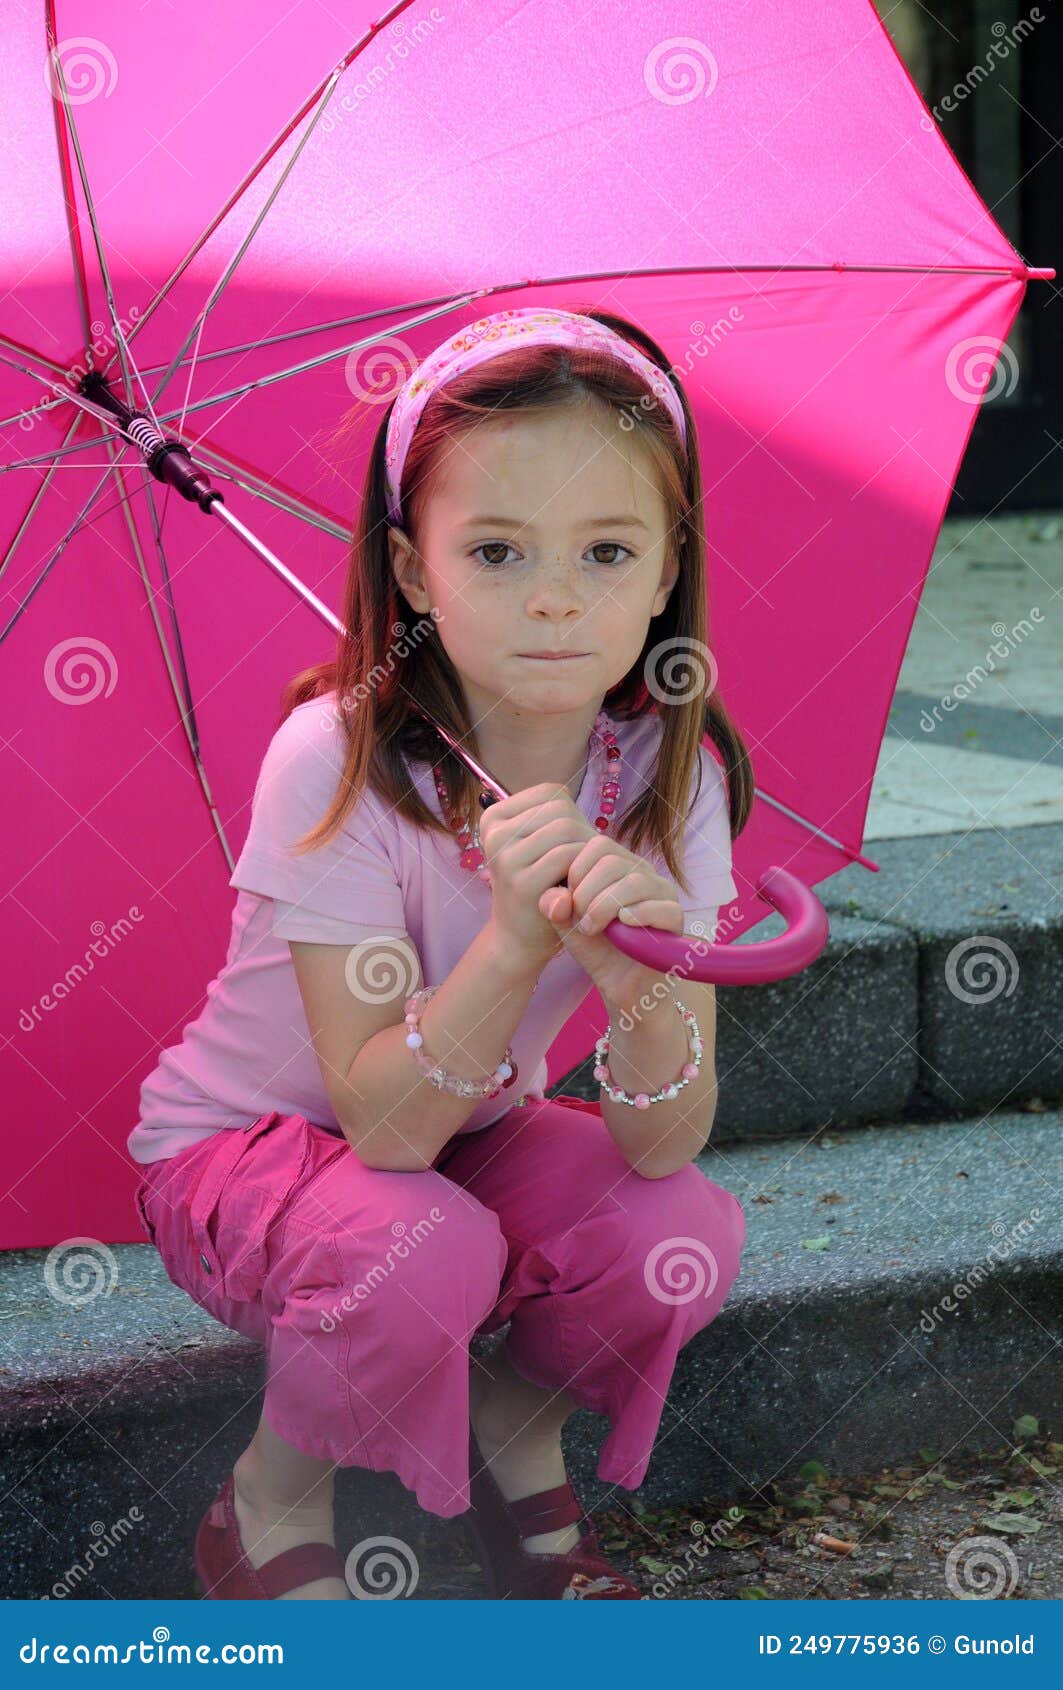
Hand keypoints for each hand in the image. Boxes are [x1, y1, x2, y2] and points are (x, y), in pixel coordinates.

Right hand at [478, 782, 598, 975]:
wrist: (519, 937)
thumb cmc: (536, 884)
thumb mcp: (534, 845)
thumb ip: (549, 817)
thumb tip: (565, 796)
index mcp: (494, 818)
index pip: (550, 793)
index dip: (572, 814)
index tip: (570, 843)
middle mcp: (494, 834)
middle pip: (560, 810)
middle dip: (582, 833)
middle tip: (583, 861)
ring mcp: (505, 857)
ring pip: (566, 829)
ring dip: (585, 851)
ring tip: (581, 871)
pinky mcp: (522, 882)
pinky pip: (568, 856)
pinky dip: (582, 868)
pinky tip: (579, 884)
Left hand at [538, 836, 684, 1009]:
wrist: (619, 984)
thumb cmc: (595, 948)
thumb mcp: (565, 923)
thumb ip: (554, 905)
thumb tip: (557, 895)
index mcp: (618, 866)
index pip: (598, 845)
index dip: (576, 871)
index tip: (568, 903)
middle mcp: (642, 873)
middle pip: (612, 861)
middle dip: (587, 892)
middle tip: (580, 921)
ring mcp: (662, 894)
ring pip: (635, 881)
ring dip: (605, 906)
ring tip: (591, 928)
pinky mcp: (676, 919)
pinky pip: (662, 907)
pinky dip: (638, 914)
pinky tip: (621, 926)